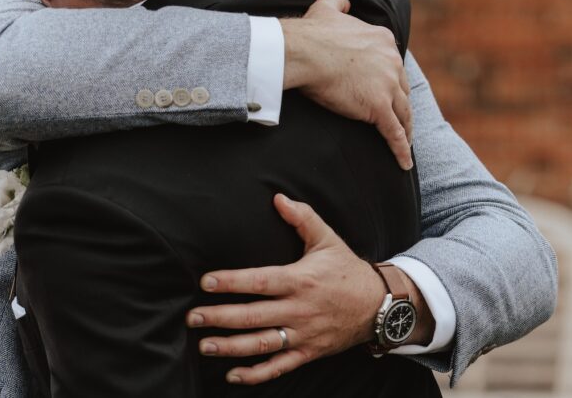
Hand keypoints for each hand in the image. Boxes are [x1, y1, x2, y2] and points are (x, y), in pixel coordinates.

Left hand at [187, 194, 385, 383]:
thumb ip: (302, 217)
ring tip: (205, 346)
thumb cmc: (347, 269)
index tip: (205, 282)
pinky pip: (279, 366)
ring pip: (262, 344)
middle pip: (253, 316)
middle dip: (219, 318)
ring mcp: (303, 333)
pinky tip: (233, 375)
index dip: (231, 282)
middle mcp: (299, 309)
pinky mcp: (309, 352)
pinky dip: (256, 374)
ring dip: (231, 347)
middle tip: (192, 318)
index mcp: (299, 279)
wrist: (379, 304)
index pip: (259, 281)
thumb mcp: (327, 239)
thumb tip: (278, 197)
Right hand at [280, 0, 412, 169]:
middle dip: (401, 104)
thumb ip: (338, 1)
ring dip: (406, 128)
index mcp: (383, 40)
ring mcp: (387, 86)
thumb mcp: (328, 6)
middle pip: (402, 89)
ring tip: (405, 142)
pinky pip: (393, 133)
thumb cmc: (312, 32)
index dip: (391, 79)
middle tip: (399, 118)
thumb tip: (342, 0)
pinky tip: (404, 162)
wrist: (304, 51)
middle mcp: (392, 61)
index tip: (389, 89)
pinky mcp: (378, 108)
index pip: (393, 64)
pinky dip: (400, 149)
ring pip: (403, 112)